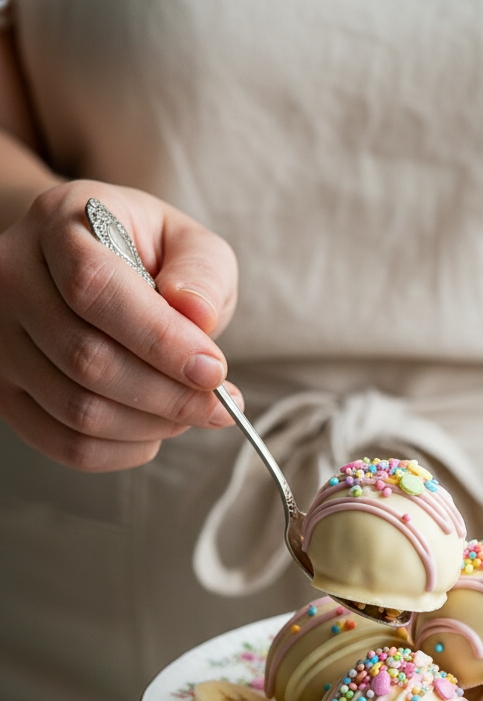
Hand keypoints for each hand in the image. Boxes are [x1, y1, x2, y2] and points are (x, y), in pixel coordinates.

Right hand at [0, 178, 242, 470]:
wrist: (94, 272)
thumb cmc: (146, 256)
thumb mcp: (187, 243)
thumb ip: (201, 272)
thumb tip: (196, 317)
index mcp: (58, 225)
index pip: (94, 288)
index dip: (159, 339)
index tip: (213, 370)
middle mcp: (12, 279)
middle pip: (84, 359)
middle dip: (168, 394)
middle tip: (218, 403)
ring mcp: (1, 341)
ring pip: (76, 411)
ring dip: (151, 425)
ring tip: (192, 412)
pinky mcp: (6, 392)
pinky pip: (67, 444)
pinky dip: (125, 450)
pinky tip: (155, 430)